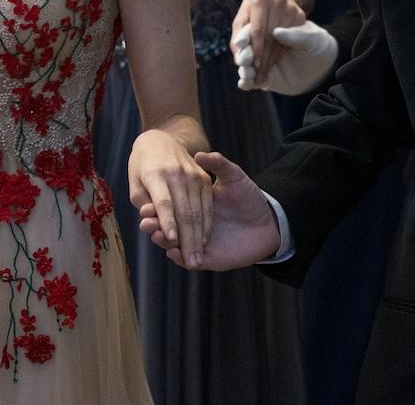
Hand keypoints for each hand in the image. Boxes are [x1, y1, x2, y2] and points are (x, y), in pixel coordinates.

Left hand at [127, 129, 212, 267]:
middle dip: (188, 239)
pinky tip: (205, 240)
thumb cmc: (142, 164)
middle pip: (185, 210)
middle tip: (191, 262)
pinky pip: (207, 204)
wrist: (162, 139)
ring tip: (199, 258)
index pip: (164, 202)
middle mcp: (177, 174)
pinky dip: (207, 224)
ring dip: (200, 237)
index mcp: (155, 174)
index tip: (172, 240)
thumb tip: (150, 221)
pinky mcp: (204, 178)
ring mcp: (193, 175)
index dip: (167, 222)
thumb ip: (142, 202)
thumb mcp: (135, 180)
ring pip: (199, 210)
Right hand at [139, 151, 279, 270]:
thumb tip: (200, 154)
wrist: (270, 220)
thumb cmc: (250, 196)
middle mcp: (195, 226)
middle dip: (155, 225)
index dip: (158, 208)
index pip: (172, 208)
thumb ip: (218, 164)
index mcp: (195, 205)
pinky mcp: (211, 259)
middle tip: (144, 220)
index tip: (146, 204)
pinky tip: (171, 252)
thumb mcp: (233, 176)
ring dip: (163, 241)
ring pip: (176, 246)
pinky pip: (191, 261)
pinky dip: (180, 258)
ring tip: (154, 234)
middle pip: (169, 227)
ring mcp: (201, 243)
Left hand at [230, 0, 306, 84]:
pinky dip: (280, 53)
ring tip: (263, 74)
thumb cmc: (254, 9)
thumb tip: (238, 54)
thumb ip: (238, 34)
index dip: (255, 49)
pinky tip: (273, 62)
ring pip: (281, 41)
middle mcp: (277, 0)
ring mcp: (291, 7)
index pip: (258, 30)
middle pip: (270, 37)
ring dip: (272, 59)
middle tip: (257, 77)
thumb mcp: (243, 16)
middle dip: (262, 58)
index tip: (251, 66)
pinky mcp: (300, 15)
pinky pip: (290, 40)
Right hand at [234, 21, 338, 95]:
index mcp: (270, 26)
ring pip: (245, 64)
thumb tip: (277, 32)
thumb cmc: (318, 44)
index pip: (253, 28)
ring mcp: (260, 60)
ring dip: (243, 68)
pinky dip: (246, 83)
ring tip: (246, 73)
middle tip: (244, 59)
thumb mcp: (312, 37)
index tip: (242, 42)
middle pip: (245, 47)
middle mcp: (261, 42)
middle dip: (242, 53)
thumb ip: (296, 35)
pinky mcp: (263, 77)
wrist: (325, 65)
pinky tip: (244, 84)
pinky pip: (251, 80)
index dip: (245, 35)